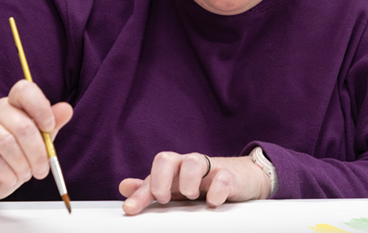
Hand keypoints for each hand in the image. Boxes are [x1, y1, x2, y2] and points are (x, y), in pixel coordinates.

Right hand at [0, 79, 72, 213]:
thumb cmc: (10, 159)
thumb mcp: (35, 142)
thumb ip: (50, 126)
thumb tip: (66, 109)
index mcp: (12, 105)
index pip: (24, 90)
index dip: (40, 107)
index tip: (50, 127)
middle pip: (22, 125)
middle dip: (38, 152)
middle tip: (43, 169)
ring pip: (8, 144)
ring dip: (24, 165)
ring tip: (26, 174)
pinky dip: (9, 174)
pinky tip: (11, 178)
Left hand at [119, 152, 270, 214]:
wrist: (243, 177)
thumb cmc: (204, 182)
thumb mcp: (176, 187)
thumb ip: (151, 188)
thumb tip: (124, 187)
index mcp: (173, 169)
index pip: (152, 174)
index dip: (140, 192)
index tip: (131, 208)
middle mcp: (188, 164)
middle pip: (166, 158)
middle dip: (160, 179)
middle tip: (164, 198)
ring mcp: (209, 168)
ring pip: (193, 161)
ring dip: (187, 181)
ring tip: (191, 196)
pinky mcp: (230, 175)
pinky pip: (222, 177)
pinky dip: (216, 190)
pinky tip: (213, 202)